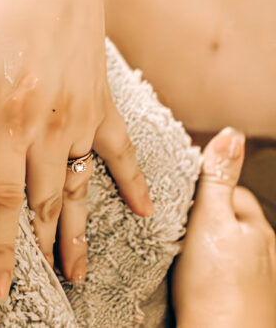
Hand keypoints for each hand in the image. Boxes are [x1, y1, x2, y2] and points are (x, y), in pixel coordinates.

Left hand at [0, 0, 153, 298]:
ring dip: (77, 231)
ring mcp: (80, 112)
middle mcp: (49, 122)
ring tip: (75, 274)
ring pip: (78, 187)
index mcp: (8, 112)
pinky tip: (144, 211)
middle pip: (42, 203)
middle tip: (26, 292)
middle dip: (34, 251)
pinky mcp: (98, 96)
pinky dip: (130, 181)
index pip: (2, 197)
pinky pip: (118, 148)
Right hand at [173, 128, 275, 327]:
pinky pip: (223, 275)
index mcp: (257, 226)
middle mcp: (263, 251)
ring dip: (204, 249)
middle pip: (227, 221)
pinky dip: (208, 274)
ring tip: (177, 254)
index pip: (230, 191)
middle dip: (202, 220)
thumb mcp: (211, 221)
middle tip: (171, 227)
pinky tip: (190, 280)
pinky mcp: (244, 299)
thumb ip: (218, 179)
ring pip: (224, 249)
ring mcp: (256, 278)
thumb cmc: (215, 288)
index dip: (201, 190)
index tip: (176, 197)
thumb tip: (231, 135)